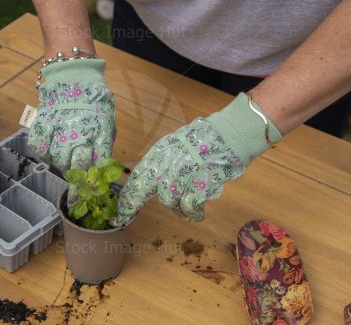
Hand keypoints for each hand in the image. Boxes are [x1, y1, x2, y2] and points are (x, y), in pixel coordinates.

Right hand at [28, 58, 114, 171]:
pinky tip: (49, 152)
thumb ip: (105, 140)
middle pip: (77, 165)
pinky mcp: (43, 122)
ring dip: (61, 165)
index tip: (93, 186)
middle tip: (77, 176)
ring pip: (57, 160)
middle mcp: (79, 131)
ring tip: (65, 161)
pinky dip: (44, 153)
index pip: (99, 162)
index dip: (96, 177)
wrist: (74, 73)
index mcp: (100, 130)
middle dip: (78, 176)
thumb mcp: (107, 118)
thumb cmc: (94, 97)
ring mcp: (60, 127)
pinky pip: (39, 147)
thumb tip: (103, 163)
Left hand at [110, 93, 281, 225]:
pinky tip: (197, 214)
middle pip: (144, 189)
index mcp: (160, 152)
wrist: (231, 134)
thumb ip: (164, 163)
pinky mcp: (198, 185)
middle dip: (132, 204)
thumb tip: (153, 181)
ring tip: (186, 211)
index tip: (119, 208)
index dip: (128, 194)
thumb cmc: (206, 139)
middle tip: (125, 216)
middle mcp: (167, 163)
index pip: (138, 176)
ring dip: (177, 209)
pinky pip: (189, 206)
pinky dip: (193, 213)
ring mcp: (182, 174)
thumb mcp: (177, 145)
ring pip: (168, 201)